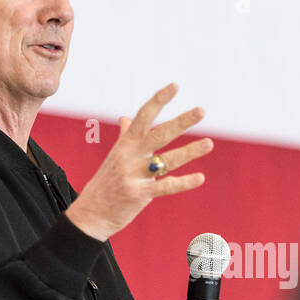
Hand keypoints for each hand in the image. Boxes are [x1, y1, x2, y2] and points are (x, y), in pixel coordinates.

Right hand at [66, 82, 212, 241]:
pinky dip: (183, 183)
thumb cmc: (107, 183)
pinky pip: (164, 186)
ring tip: (209, 143)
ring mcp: (133, 174)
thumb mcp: (115, 157)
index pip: (143, 116)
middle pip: (159, 134)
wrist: (91, 213)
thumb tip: (126, 118)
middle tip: (201, 110)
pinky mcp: (138, 194)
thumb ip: (125, 136)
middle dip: (181, 122)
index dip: (159, 100)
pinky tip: (200, 177)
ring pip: (166, 160)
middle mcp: (129, 155)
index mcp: (126, 143)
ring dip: (189, 152)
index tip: (175, 86)